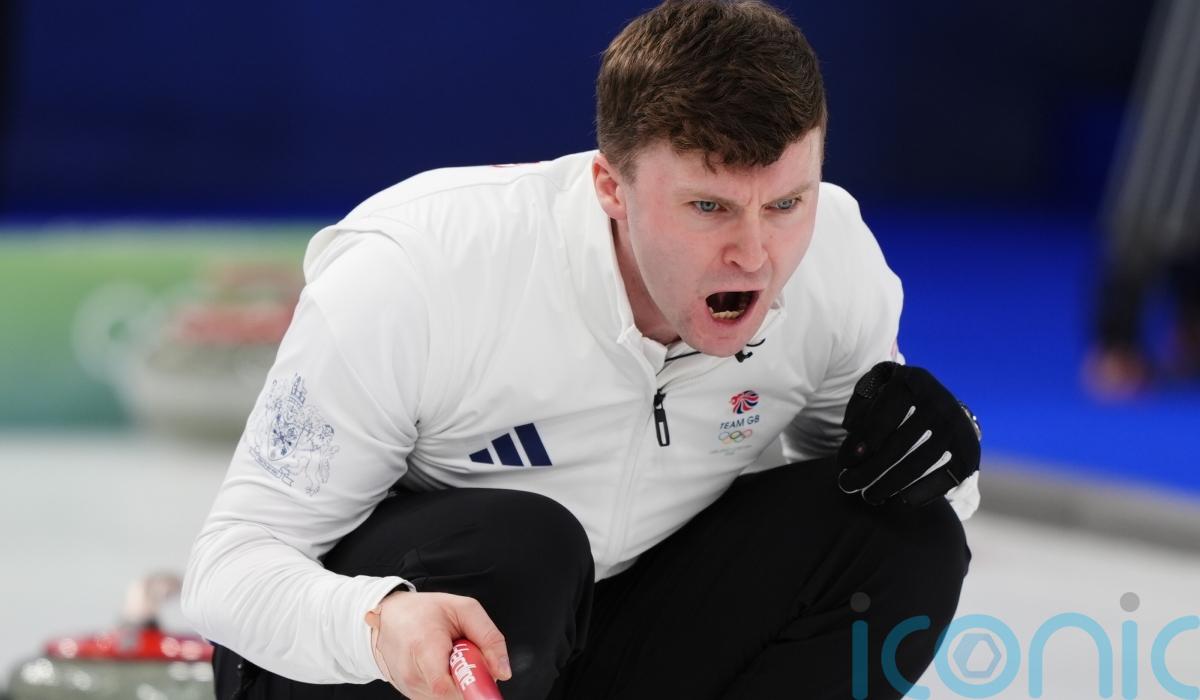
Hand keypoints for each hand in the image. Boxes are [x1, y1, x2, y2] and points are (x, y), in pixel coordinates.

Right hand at [365, 591, 511, 698]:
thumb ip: (489, 638)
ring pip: (448, 698)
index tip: (482, 678)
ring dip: (458, 682)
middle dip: (469, 680)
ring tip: (450, 657)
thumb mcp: (465, 609)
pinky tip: (442, 666)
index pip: (444, 686)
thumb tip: (503, 672)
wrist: (390, 616)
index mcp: (424, 645)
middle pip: (452, 694)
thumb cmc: (425, 610)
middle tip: (467, 656)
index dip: (468, 686)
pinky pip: (439, 697)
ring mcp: (408, 686)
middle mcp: (412, 671)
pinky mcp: (409, 693)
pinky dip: (448, 685)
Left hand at [836, 361, 980, 508]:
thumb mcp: (874, 390)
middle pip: (899, 445)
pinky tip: (900, 501)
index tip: (844, 463)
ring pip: (918, 464)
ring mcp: (957, 426)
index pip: (883, 417)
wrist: (937, 405)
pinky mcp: (969, 450)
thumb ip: (860, 408)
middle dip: (869, 471)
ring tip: (869, 496)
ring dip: (889, 486)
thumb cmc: (893, 399)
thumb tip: (852, 437)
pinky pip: (946, 477)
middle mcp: (940, 400)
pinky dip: (923, 492)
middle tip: (846, 485)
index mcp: (913, 381)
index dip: (862, 442)